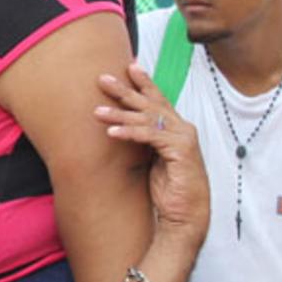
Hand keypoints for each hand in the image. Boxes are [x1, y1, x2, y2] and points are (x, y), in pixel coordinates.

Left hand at [95, 63, 208, 249]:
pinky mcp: (181, 151)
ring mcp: (184, 138)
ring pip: (147, 119)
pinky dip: (130, 133)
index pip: (158, 100)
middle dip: (125, 90)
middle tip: (102, 78)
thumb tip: (124, 127)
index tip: (129, 65)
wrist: (185, 216)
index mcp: (176, 129)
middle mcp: (182, 129)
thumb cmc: (169, 190)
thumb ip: (145, 141)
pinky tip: (111, 133)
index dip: (144, 83)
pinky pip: (150, 136)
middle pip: (150, 103)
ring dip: (120, 114)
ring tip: (97, 111)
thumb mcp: (152, 160)